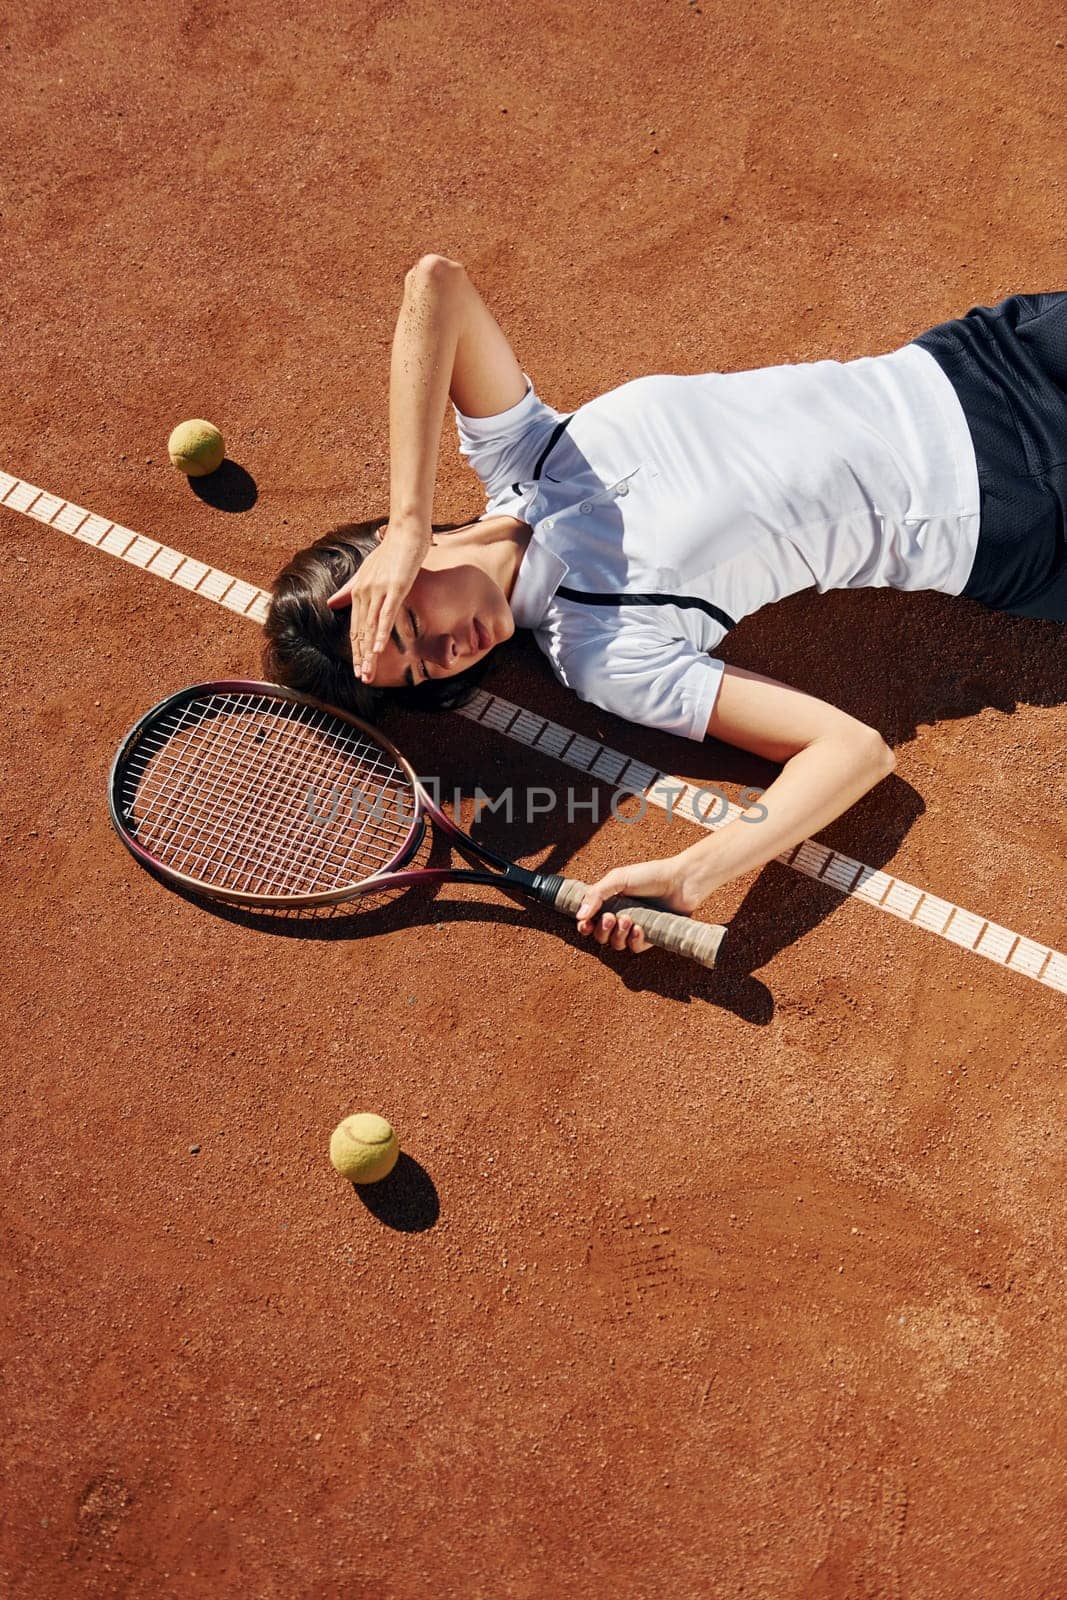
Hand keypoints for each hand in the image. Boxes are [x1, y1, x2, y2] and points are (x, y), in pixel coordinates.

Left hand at [327, 517, 431, 680]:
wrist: (406, 532)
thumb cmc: (390, 552)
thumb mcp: (366, 571)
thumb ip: (347, 589)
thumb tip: (330, 602)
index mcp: (358, 592)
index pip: (356, 627)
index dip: (357, 650)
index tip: (359, 668)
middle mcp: (364, 593)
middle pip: (361, 632)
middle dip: (362, 658)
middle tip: (363, 678)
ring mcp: (378, 591)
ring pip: (371, 627)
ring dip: (369, 652)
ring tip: (368, 672)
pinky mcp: (395, 587)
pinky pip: (386, 614)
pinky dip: (381, 632)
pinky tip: (377, 648)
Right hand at [575, 854, 703, 955]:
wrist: (681, 881)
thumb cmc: (650, 875)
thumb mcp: (618, 879)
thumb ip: (596, 895)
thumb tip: (579, 916)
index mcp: (609, 901)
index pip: (589, 919)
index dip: (584, 925)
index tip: (585, 924)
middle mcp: (620, 915)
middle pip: (600, 935)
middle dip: (602, 930)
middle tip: (611, 918)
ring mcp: (635, 927)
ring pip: (616, 944)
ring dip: (618, 934)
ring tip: (629, 920)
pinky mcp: (650, 936)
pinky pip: (635, 948)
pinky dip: (634, 940)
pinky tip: (640, 929)